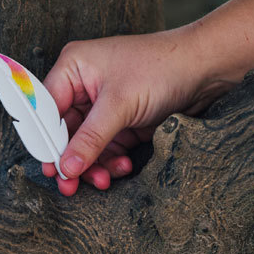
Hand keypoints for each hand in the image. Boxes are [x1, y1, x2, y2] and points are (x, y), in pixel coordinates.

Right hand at [42, 25, 230, 194]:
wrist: (207, 68)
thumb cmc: (162, 68)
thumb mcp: (120, 105)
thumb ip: (89, 138)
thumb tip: (65, 167)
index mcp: (74, 68)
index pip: (47, 110)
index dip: (46, 140)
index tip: (51, 169)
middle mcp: (84, 85)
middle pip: (65, 131)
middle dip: (72, 159)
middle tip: (70, 186)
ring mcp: (104, 104)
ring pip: (86, 144)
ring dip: (93, 165)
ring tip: (103, 181)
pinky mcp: (123, 119)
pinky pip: (107, 147)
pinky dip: (111, 161)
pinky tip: (122, 167)